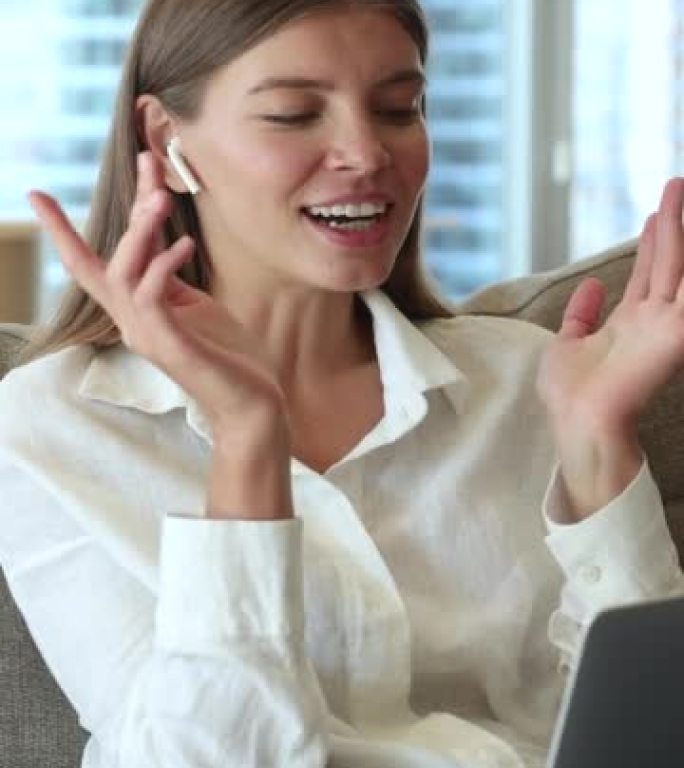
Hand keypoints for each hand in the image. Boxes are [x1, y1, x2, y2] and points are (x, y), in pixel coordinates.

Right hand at [29, 152, 285, 430]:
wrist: (253, 403)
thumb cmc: (228, 355)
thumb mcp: (196, 306)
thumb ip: (170, 278)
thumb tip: (160, 243)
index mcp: (138, 311)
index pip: (93, 267)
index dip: (63, 232)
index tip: (37, 194)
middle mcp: (133, 323)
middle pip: (106, 261)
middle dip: (125, 211)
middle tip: (148, 163)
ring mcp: (148, 336)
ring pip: (123, 275)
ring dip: (140, 233)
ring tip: (162, 198)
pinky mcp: (170, 345)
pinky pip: (152, 298)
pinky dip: (163, 266)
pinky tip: (184, 243)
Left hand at [537, 177, 683, 516]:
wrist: (577, 423)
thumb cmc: (570, 395)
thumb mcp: (567, 344)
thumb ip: (580, 315)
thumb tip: (589, 287)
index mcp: (628, 323)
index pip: (645, 273)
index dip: (652, 242)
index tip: (655, 213)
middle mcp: (651, 320)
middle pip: (665, 261)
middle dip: (671, 223)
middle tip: (674, 184)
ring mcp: (665, 325)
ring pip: (677, 267)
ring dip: (679, 231)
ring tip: (677, 191)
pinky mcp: (675, 333)